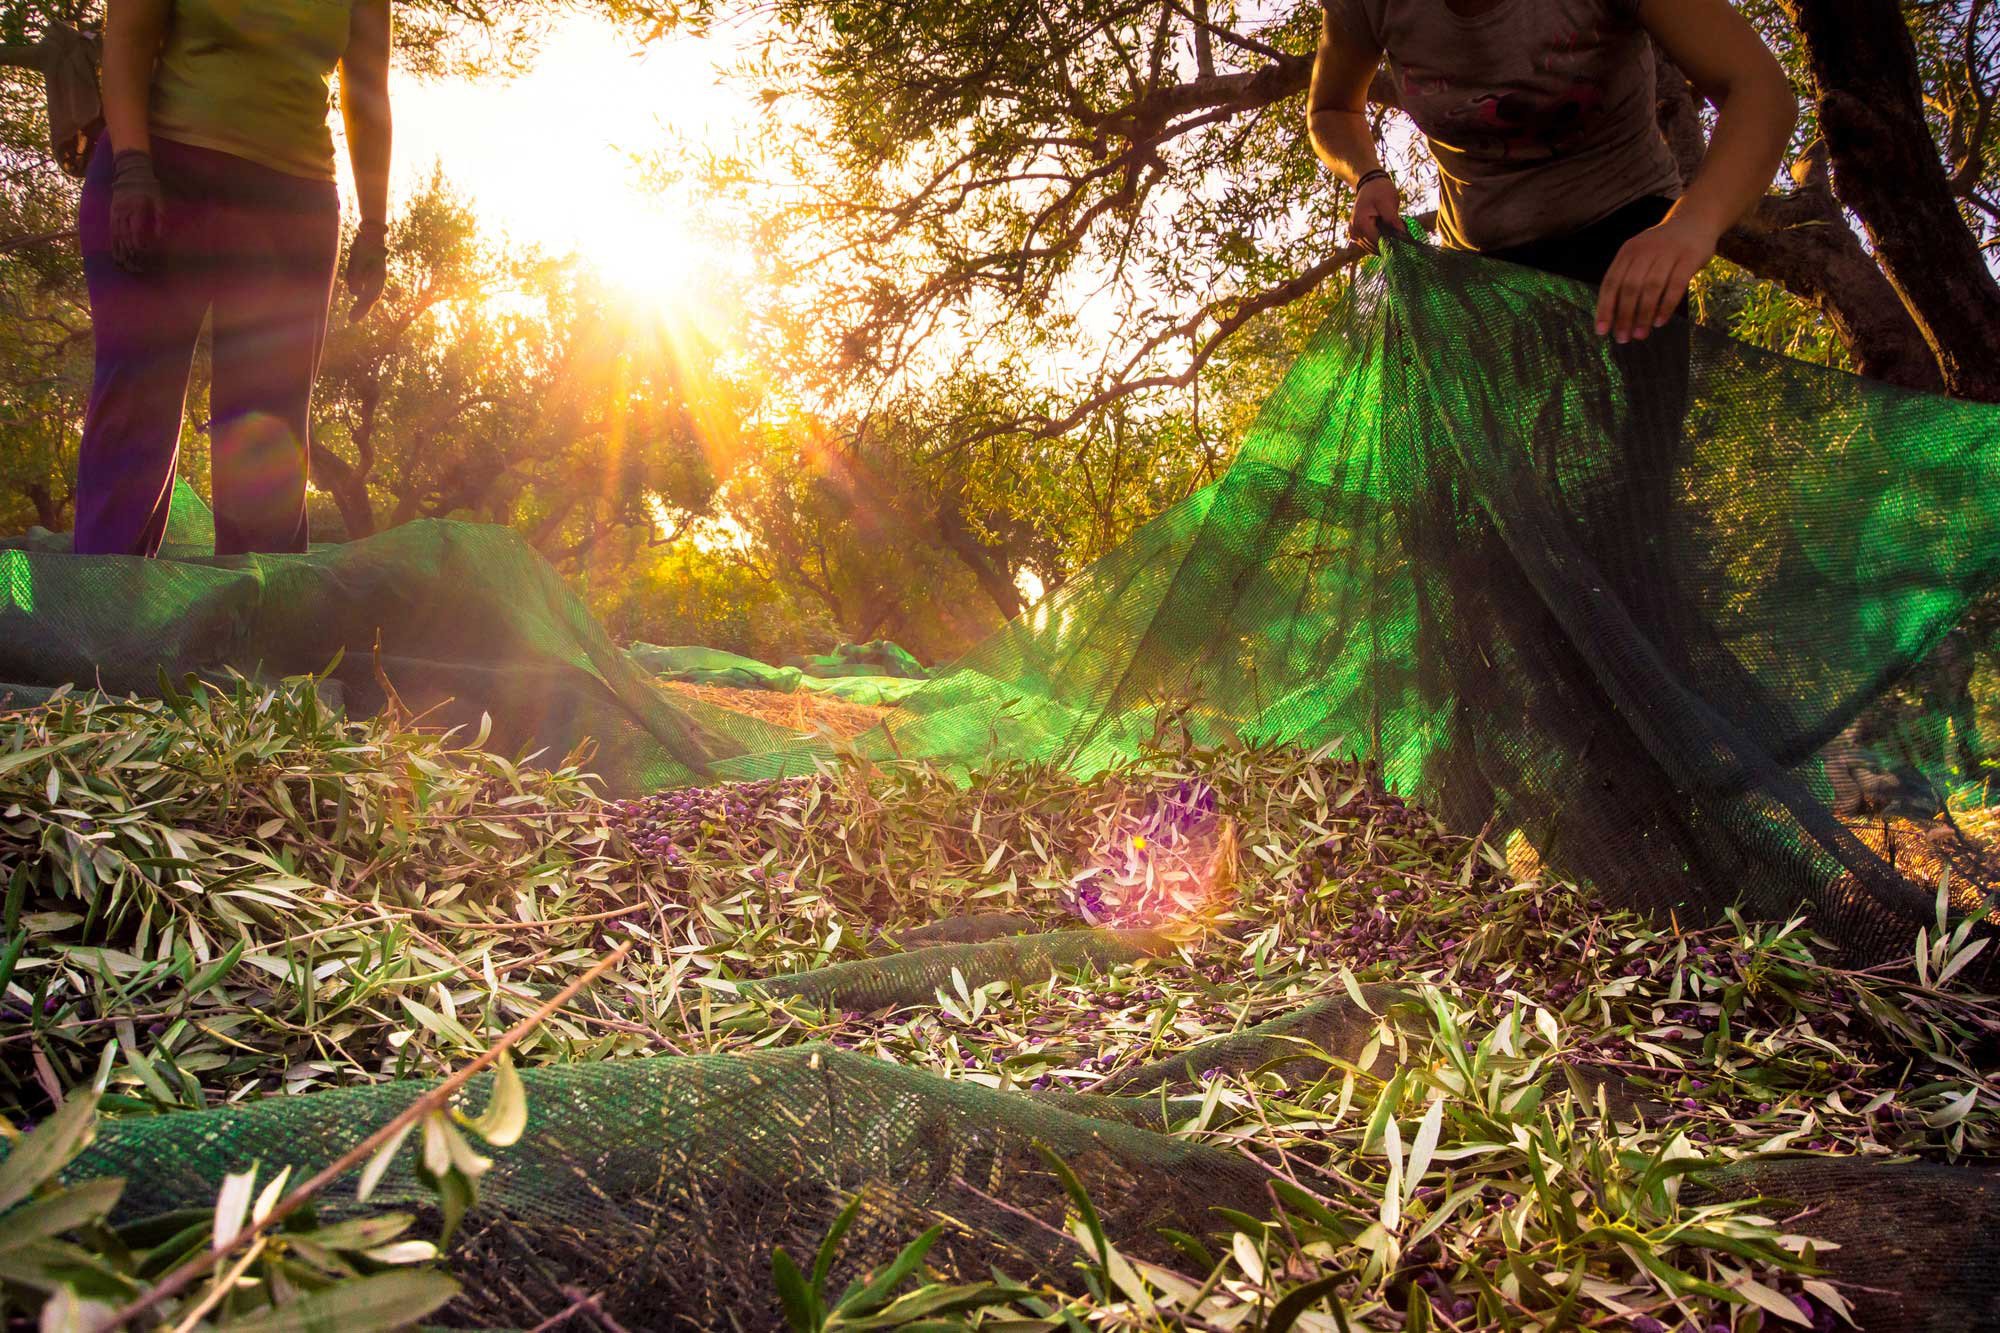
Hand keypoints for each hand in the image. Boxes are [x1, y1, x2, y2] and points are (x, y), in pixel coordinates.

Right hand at [109, 149, 163, 273]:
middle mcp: (124, 212)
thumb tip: (161, 237)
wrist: (130, 171)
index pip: (136, 231)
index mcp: (136, 208)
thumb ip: (161, 218)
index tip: (146, 255)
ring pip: (115, 235)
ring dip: (119, 251)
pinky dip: (113, 243)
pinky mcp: (112, 213)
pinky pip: (111, 230)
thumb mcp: (160, 200)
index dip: (140, 245)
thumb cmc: (149, 187)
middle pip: (124, 236)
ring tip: (123, 264)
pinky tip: (115, 252)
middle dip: (129, 252)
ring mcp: (116, 212)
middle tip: (135, 266)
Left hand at [346, 219, 387, 319]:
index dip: (361, 309)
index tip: (352, 319)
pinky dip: (366, 295)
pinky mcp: (375, 272)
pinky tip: (361, 299)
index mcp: (378, 275)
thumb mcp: (357, 258)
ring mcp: (379, 275)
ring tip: (355, 314)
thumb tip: (354, 293)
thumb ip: (356, 275)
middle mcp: (380, 277)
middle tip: (352, 320)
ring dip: (365, 303)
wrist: (373, 231)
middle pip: (372, 297)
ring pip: (373, 293)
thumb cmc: (364, 244)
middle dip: (362, 309)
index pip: (369, 297)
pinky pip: (371, 287)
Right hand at [1346, 175, 1407, 254]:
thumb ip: (1393, 219)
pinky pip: (1368, 244)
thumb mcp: (1388, 202)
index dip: (1391, 243)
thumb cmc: (1379, 190)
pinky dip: (1378, 241)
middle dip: (1388, 244)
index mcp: (1360, 224)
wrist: (1369, 184)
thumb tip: (1403, 234)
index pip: (1377, 242)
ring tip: (1394, 233)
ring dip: (1383, 244)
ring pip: (1371, 248)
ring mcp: (1353, 234)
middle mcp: (1354, 231)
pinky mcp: (1356, 234)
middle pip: (1374, 247)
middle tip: (1402, 238)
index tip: (1404, 241)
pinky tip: (1386, 234)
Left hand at [1596, 209, 1717, 341]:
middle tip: (1623, 338)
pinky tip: (1659, 322)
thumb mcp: (1640, 256)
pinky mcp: (1689, 257)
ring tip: (1640, 335)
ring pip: (1651, 288)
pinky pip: (1675, 285)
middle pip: (1630, 288)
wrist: (1696, 221)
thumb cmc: (1663, 247)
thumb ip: (1628, 279)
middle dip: (1624, 316)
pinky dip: (1666, 306)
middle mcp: (1645, 250)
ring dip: (1643, 315)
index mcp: (1628, 252)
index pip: (1611, 282)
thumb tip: (1615, 317)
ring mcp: (1668, 253)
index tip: (1602, 330)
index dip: (1605, 308)